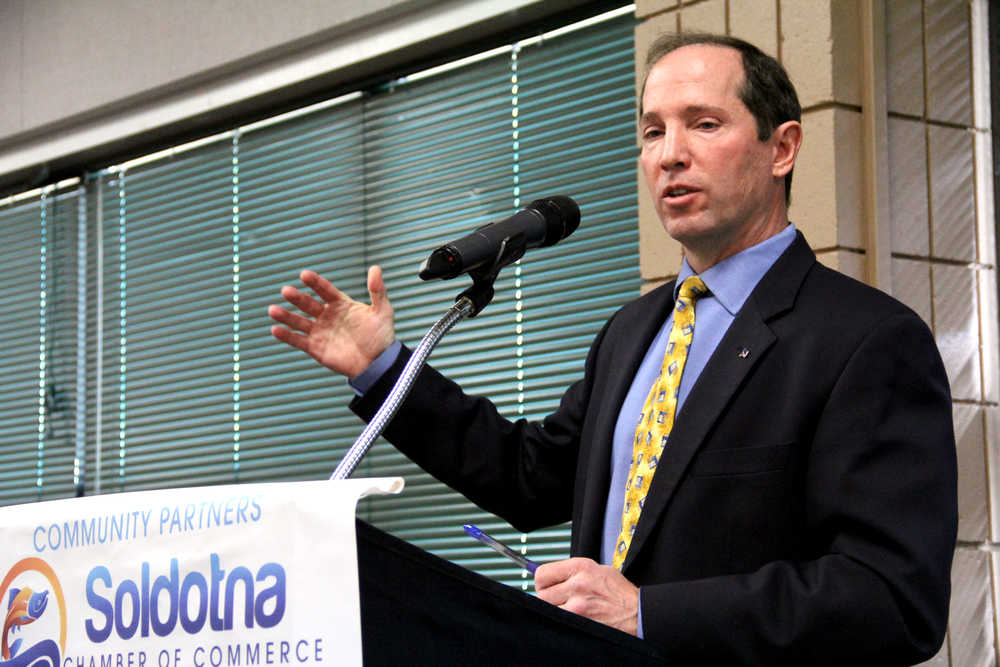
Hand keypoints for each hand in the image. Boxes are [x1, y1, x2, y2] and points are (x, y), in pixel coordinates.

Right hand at [268, 266, 394, 377]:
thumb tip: (375, 268)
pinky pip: (298, 340)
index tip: (304, 275)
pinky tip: (275, 329)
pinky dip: (286, 336)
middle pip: (308, 304)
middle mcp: (327, 315)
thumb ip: (377, 290)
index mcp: (341, 304)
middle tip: (286, 291)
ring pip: (299, 321)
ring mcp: (320, 331)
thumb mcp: (383, 311)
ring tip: (273, 310)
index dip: (315, 283)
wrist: (378, 363)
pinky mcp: (315, 348)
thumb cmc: (381, 336)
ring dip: (286, 316)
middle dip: (297, 298)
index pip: (325, 290)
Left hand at [534, 557, 638, 634]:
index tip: (546, 586)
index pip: (542, 573)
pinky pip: (560, 622)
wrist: (636, 611)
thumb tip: (550, 576)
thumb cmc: (618, 592)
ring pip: (549, 610)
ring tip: (567, 609)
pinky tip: (573, 618)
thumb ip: (572, 572)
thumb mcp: (597, 570)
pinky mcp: (581, 622)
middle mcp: (577, 584)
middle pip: (541, 594)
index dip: (542, 582)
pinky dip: (563, 621)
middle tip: (557, 600)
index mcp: (580, 567)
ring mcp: (578, 605)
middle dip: (546, 598)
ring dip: (554, 611)